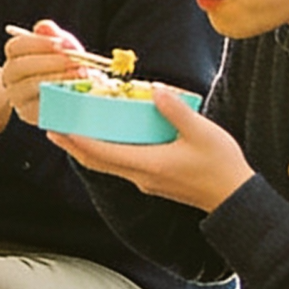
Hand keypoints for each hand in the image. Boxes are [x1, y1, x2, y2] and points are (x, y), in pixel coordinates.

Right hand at [1, 19, 87, 125]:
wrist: (71, 95)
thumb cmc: (64, 67)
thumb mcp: (62, 49)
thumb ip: (54, 36)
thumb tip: (44, 27)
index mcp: (15, 57)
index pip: (15, 46)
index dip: (37, 43)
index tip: (60, 44)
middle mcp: (10, 78)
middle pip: (18, 67)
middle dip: (48, 62)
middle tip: (73, 61)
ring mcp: (17, 98)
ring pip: (29, 87)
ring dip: (56, 79)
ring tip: (79, 76)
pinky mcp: (30, 115)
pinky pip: (40, 106)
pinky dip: (59, 97)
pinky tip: (75, 92)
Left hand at [44, 83, 249, 210]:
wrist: (234, 198)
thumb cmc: (220, 165)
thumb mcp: (201, 132)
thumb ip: (176, 111)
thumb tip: (155, 90)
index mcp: (148, 164)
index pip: (102, 153)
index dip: (78, 140)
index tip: (59, 127)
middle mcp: (140, 175)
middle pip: (96, 161)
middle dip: (73, 145)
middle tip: (53, 129)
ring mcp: (146, 179)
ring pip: (107, 165)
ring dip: (87, 149)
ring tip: (72, 132)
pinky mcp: (153, 179)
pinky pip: (121, 164)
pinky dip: (106, 151)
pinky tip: (107, 138)